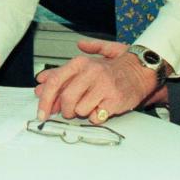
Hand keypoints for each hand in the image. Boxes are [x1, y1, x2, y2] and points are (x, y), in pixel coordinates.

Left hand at [34, 39, 158, 124]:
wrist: (138, 71)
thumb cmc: (110, 70)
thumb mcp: (84, 63)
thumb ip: (61, 71)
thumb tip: (41, 81)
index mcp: (80, 63)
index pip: (55, 82)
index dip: (45, 100)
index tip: (42, 113)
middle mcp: (91, 72)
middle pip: (67, 100)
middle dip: (66, 110)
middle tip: (71, 111)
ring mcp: (103, 86)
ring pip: (80, 110)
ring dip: (83, 113)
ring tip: (92, 104)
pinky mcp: (114, 100)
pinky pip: (96, 117)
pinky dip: (96, 117)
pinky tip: (102, 108)